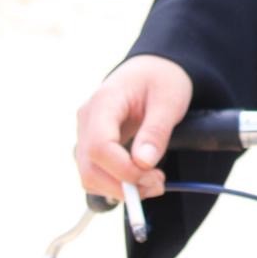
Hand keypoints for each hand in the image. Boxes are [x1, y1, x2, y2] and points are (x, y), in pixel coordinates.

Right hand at [75, 54, 192, 203]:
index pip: (100, 146)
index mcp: (104, 101)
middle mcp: (88, 119)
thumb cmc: (162, 79)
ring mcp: (86, 133)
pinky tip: (140, 179)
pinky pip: (96, 174)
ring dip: (119, 189)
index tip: (154, 176)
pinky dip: (116, 184)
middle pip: (90, 168)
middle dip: (123, 185)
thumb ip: (156, 131)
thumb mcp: (169, 100)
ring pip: (90, 176)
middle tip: (158, 184)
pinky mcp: (92, 145)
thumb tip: (143, 164)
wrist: (154, 68)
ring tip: (153, 182)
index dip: (123, 170)